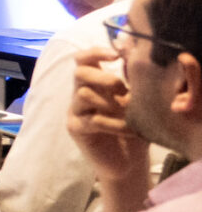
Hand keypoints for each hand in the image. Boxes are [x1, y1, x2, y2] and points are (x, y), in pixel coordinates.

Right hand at [66, 45, 151, 211]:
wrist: (128, 161)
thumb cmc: (132, 126)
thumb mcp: (136, 99)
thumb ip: (131, 77)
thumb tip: (130, 50)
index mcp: (93, 82)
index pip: (83, 59)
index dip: (95, 53)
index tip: (114, 55)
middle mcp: (80, 93)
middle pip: (79, 73)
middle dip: (103, 77)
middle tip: (122, 89)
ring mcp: (76, 111)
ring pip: (84, 94)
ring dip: (111, 103)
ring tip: (129, 114)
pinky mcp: (76, 128)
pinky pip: (92, 120)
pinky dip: (114, 123)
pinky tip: (128, 130)